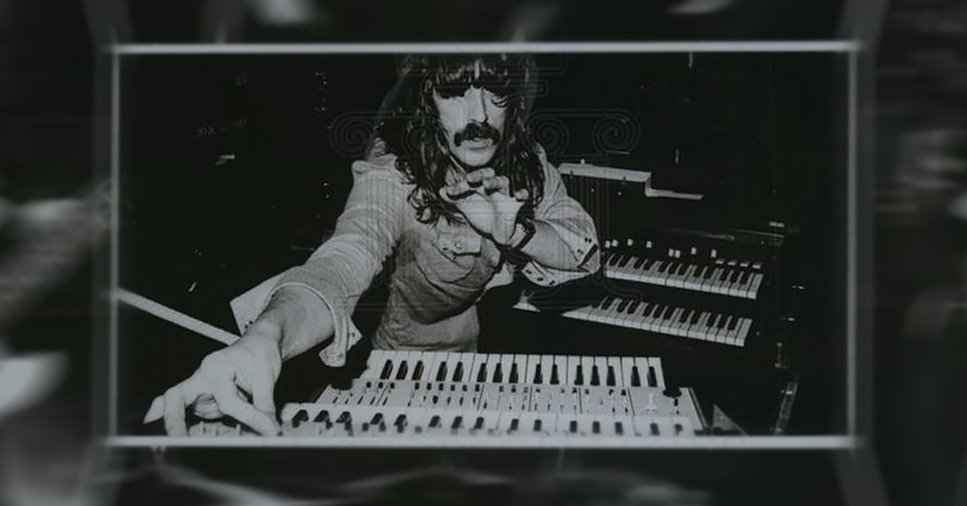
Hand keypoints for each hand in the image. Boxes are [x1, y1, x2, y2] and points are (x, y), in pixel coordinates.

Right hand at [142, 328, 281, 435]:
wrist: (258, 344)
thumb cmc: (259, 352)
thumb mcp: (267, 376)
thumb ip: (265, 404)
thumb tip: (269, 429)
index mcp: (215, 367)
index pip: (228, 401)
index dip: (249, 417)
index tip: (269, 430)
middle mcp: (200, 378)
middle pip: (176, 398)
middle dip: (174, 420)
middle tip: (177, 441)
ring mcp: (199, 391)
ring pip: (177, 409)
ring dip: (177, 427)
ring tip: (170, 447)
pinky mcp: (202, 402)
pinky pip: (189, 416)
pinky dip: (181, 426)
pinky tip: (177, 441)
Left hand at [439, 168, 529, 244]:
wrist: (497, 233)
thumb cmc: (482, 215)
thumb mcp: (466, 208)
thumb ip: (453, 199)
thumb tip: (440, 191)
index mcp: (479, 185)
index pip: (469, 180)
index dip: (459, 185)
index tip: (450, 192)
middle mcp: (492, 186)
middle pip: (488, 174)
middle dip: (479, 175)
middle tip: (470, 178)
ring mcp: (505, 193)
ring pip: (503, 181)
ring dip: (495, 182)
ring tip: (486, 184)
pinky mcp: (516, 203)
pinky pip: (523, 195)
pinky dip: (522, 194)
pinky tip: (518, 195)